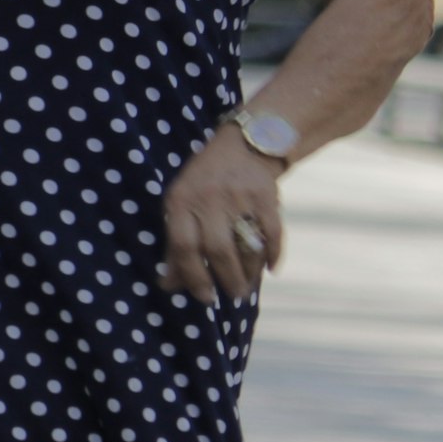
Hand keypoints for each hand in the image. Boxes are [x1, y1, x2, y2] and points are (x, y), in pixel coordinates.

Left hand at [159, 131, 284, 303]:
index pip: (183, 247)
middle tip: (233, 295)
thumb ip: (174, 244)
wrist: (243, 144)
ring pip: (246, 245)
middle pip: (217, 250)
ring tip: (247, 286)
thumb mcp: (181, 205)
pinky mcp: (266, 194)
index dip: (193, 277)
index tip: (204, 297)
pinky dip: (274, 254)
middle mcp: (209, 198)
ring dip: (249, 272)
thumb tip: (168, 286)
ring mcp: (239, 196)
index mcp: (181, 201)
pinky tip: (270, 269)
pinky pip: (272, 233)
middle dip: (226, 279)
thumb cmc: (203, 184)